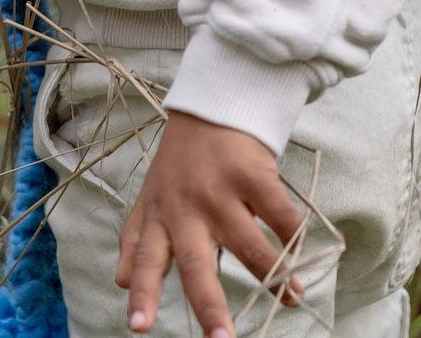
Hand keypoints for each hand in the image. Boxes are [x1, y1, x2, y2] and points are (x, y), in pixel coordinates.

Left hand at [116, 109, 306, 337]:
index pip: (146, 260)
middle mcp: (187, 208)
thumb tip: (119, 282)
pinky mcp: (252, 173)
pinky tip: (301, 250)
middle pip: (198, 265)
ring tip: (292, 299)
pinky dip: (293, 235)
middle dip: (210, 306)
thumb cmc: (181, 161)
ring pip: (249, 246)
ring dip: (274, 277)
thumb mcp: (152, 195)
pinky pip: (279, 215)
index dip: (143, 294)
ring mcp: (221, 191)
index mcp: (161, 216)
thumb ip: (137, 238)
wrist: (213, 105)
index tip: (139, 327)